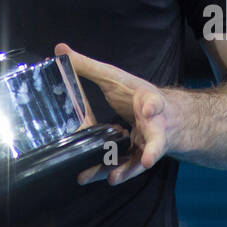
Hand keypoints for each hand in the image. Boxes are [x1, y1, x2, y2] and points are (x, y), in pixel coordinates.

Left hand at [55, 43, 174, 185]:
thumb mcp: (115, 78)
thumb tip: (60, 48)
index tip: (150, 109)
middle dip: (151, 148)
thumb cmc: (137, 97)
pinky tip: (93, 178)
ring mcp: (146, 146)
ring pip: (137, 160)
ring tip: (112, 178)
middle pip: (155, 139)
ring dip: (125, 170)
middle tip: (147, 159)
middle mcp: (153, 127)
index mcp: (149, 101)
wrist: (166, 119)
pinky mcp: (137, 158)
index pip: (155, 102)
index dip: (153, 106)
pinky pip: (125, 169)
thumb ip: (88, 67)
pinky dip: (110, 173)